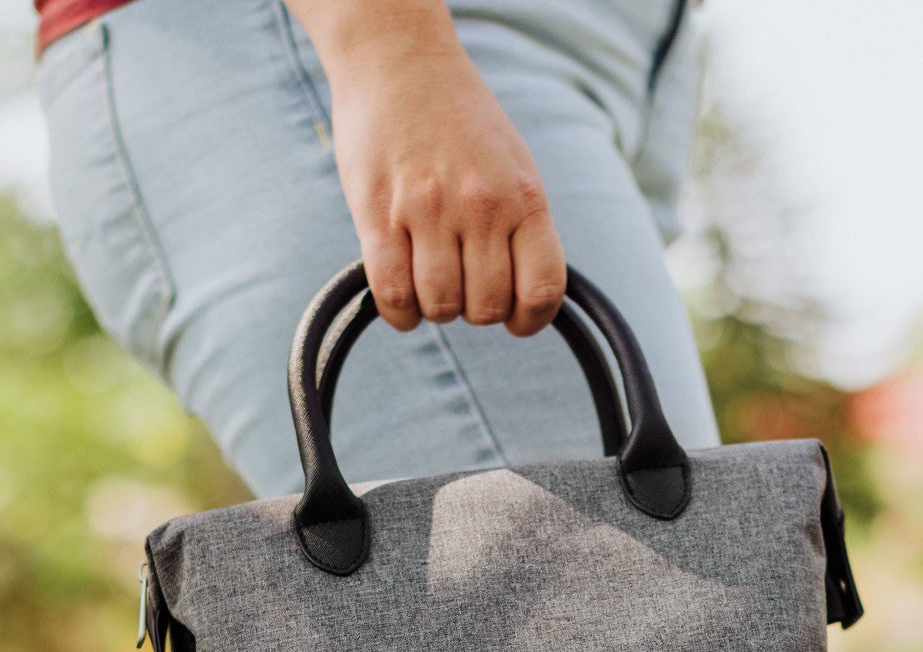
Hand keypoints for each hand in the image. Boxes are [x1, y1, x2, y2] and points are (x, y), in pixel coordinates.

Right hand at [292, 0, 565, 335]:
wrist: (400, 61)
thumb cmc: (459, 119)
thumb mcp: (513, 165)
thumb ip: (523, 223)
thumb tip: (527, 292)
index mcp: (525, 197)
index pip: (543, 290)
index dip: (530, 320)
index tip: (516, 319)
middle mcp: (482, 206)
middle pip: (487, 307)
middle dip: (475, 310)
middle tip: (462, 285)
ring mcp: (429, 211)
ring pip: (441, 306)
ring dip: (436, 309)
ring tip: (429, 281)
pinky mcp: (379, 214)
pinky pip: (394, 295)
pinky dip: (401, 314)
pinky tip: (402, 303)